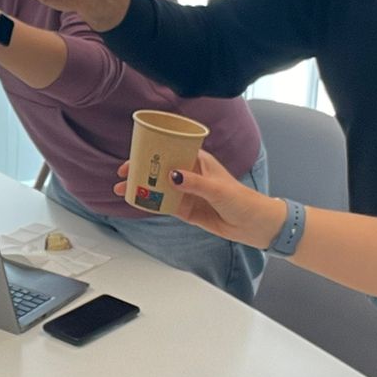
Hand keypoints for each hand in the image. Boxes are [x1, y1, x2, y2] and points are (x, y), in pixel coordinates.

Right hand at [115, 150, 287, 248]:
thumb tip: (171, 176)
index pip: (170, 151)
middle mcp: (191, 175)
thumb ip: (193, 183)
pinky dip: (152, 203)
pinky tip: (140, 202)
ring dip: (143, 188)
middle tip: (122, 176)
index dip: (150, 152)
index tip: (133, 156)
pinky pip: (166, 204)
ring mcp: (188, 192)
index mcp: (198, 161)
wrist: (254, 225)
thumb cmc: (241, 200)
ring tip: (124, 191)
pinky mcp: (187, 209)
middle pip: (160, 169)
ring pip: (160, 187)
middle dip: (140, 171)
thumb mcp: (216, 189)